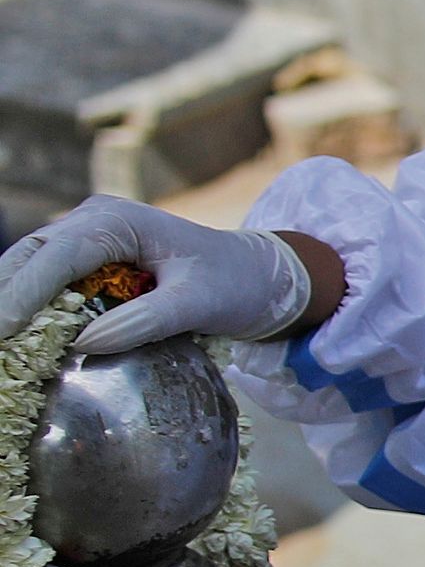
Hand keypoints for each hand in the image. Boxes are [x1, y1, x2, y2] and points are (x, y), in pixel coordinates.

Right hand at [0, 199, 337, 353]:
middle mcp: (93, 220)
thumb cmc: (234, 282)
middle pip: (30, 257)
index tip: (4, 329)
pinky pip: (46, 281)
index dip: (24, 292)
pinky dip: (28, 306)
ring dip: (10, 301)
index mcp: (118, 221)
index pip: (58, 255)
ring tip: (3, 342)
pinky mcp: (87, 260)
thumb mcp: (197, 304)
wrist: (257, 273)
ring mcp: (86, 238)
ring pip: (29, 266)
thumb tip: (83, 345)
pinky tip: (18, 337)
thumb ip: (143, 322)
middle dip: (4, 298)